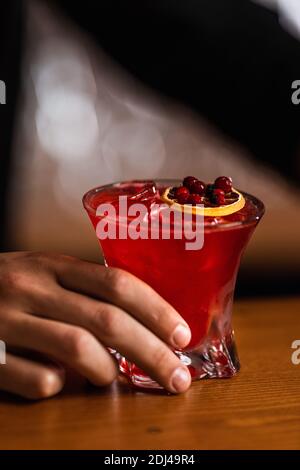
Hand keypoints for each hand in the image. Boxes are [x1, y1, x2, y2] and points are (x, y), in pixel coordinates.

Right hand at [0, 252, 190, 398]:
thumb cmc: (8, 283)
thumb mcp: (44, 271)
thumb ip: (84, 289)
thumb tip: (140, 323)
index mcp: (52, 264)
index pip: (116, 283)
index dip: (155, 309)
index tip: (181, 334)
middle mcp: (32, 287)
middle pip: (106, 320)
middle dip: (151, 351)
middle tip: (178, 376)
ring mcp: (7, 319)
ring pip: (76, 348)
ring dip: (108, 370)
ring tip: (116, 378)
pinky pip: (37, 379)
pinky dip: (61, 385)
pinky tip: (64, 383)